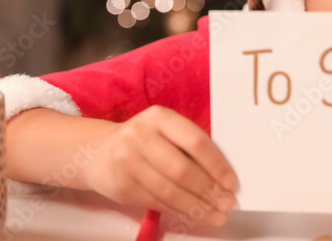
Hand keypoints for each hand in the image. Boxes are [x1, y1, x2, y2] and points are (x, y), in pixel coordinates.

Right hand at [86, 105, 238, 226]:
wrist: (99, 151)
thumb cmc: (144, 140)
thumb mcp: (165, 130)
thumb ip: (189, 146)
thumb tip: (223, 176)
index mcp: (159, 117)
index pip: (195, 142)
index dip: (216, 165)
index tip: (231, 182)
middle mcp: (140, 136)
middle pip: (182, 170)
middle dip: (209, 191)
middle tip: (227, 202)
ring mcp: (128, 162)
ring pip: (170, 191)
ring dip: (197, 207)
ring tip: (216, 215)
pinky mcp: (122, 186)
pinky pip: (157, 203)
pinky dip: (180, 212)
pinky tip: (195, 215)